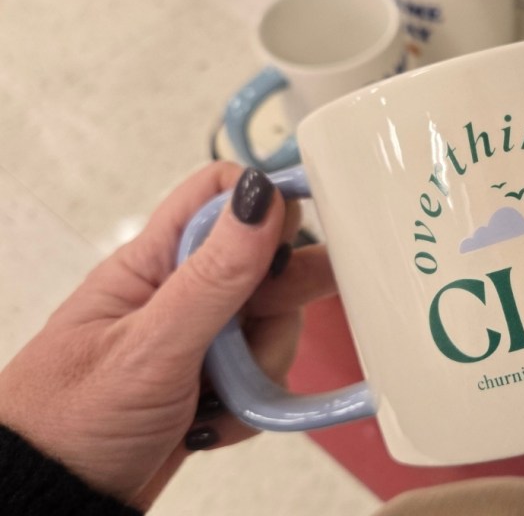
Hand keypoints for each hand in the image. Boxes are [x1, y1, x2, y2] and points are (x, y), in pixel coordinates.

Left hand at [0, 162, 335, 508]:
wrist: (59, 500)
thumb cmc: (68, 421)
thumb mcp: (150, 346)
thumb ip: (212, 275)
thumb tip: (258, 200)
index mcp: (153, 263)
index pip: (219, 198)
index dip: (266, 199)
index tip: (304, 222)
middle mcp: (180, 294)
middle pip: (262, 265)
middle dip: (281, 298)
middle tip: (276, 324)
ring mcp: (200, 339)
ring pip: (272, 325)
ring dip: (262, 366)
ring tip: (222, 393)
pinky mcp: (215, 381)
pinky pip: (265, 376)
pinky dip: (253, 402)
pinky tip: (213, 420)